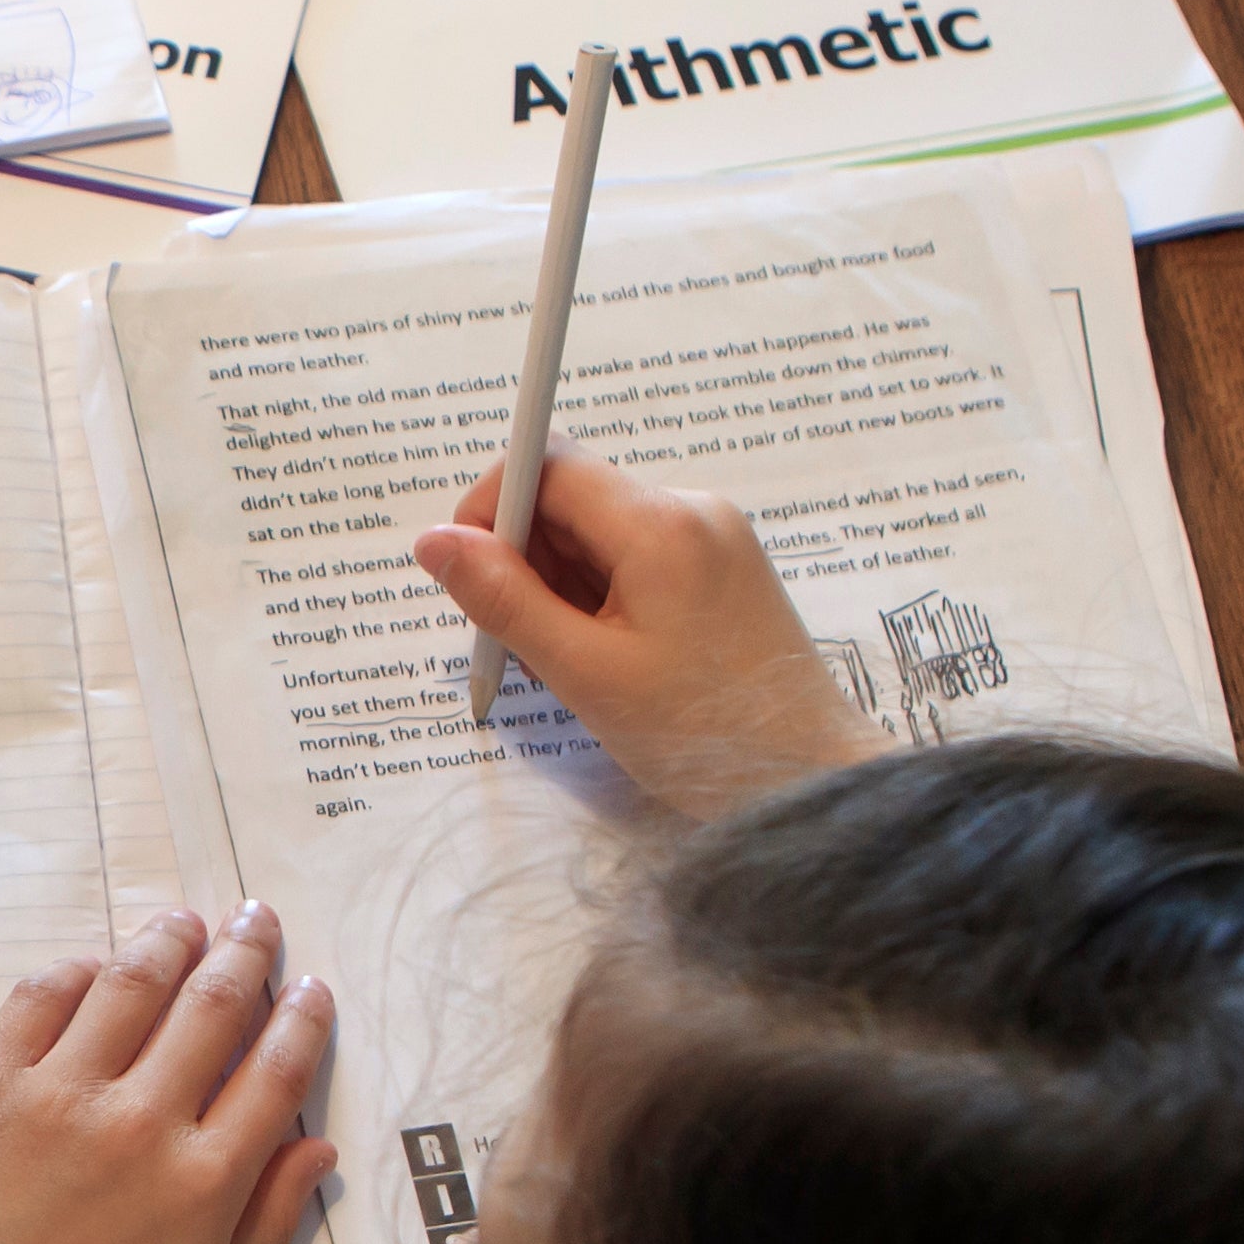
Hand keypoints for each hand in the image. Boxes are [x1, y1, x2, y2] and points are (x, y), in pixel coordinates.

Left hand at [0, 906, 335, 1243]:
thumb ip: (265, 1225)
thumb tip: (316, 1149)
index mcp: (202, 1183)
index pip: (274, 1073)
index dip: (302, 1020)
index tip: (310, 987)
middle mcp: (141, 1123)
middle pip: (212, 1008)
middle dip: (244, 952)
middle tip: (255, 918)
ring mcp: (60, 1095)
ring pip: (132, 984)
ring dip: (168, 940)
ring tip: (185, 919)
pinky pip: (42, 997)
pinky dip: (79, 968)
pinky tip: (97, 963)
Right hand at [414, 450, 885, 817]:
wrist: (808, 778)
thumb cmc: (703, 733)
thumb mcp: (585, 671)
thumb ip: (504, 600)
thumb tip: (435, 542)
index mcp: (661, 525)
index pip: (548, 465)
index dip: (491, 509)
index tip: (468, 574)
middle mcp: (694, 511)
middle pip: (573, 500)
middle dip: (529, 563)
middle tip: (525, 645)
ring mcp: (715, 538)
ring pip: (601, 535)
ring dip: (564, 589)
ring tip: (575, 667)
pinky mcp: (724, 568)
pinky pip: (638, 560)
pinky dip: (603, 600)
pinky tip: (608, 660)